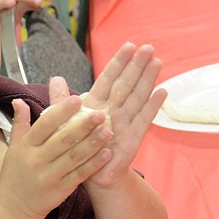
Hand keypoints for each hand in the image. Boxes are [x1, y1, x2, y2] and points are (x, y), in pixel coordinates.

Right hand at [0, 96, 112, 218]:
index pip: (44, 125)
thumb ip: (19, 123)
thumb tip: (19, 100)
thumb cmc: (14, 175)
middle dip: (83, 125)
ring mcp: (50, 177)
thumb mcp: (13, 148)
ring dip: (93, 143)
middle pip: (63, 140)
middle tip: (100, 113)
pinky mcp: (61, 190)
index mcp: (25, 147)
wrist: (15, 208)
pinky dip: (94, 164)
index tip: (77, 99)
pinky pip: (80, 174)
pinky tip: (107, 153)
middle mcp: (37, 161)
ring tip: (108, 130)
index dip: (61, 112)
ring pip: (74, 157)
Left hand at [51, 42, 165, 186]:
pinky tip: (162, 92)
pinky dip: (153, 106)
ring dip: (148, 80)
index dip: (118, 62)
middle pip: (126, 84)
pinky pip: (144, 119)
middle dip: (137, 65)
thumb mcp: (64, 122)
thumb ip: (61, 100)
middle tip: (149, 47)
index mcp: (96, 103)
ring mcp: (125, 122)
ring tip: (158, 62)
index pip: (109, 78)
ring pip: (138, 96)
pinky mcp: (133, 137)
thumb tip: (56, 78)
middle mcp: (113, 110)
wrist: (89, 173)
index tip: (129, 45)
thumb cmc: (77, 146)